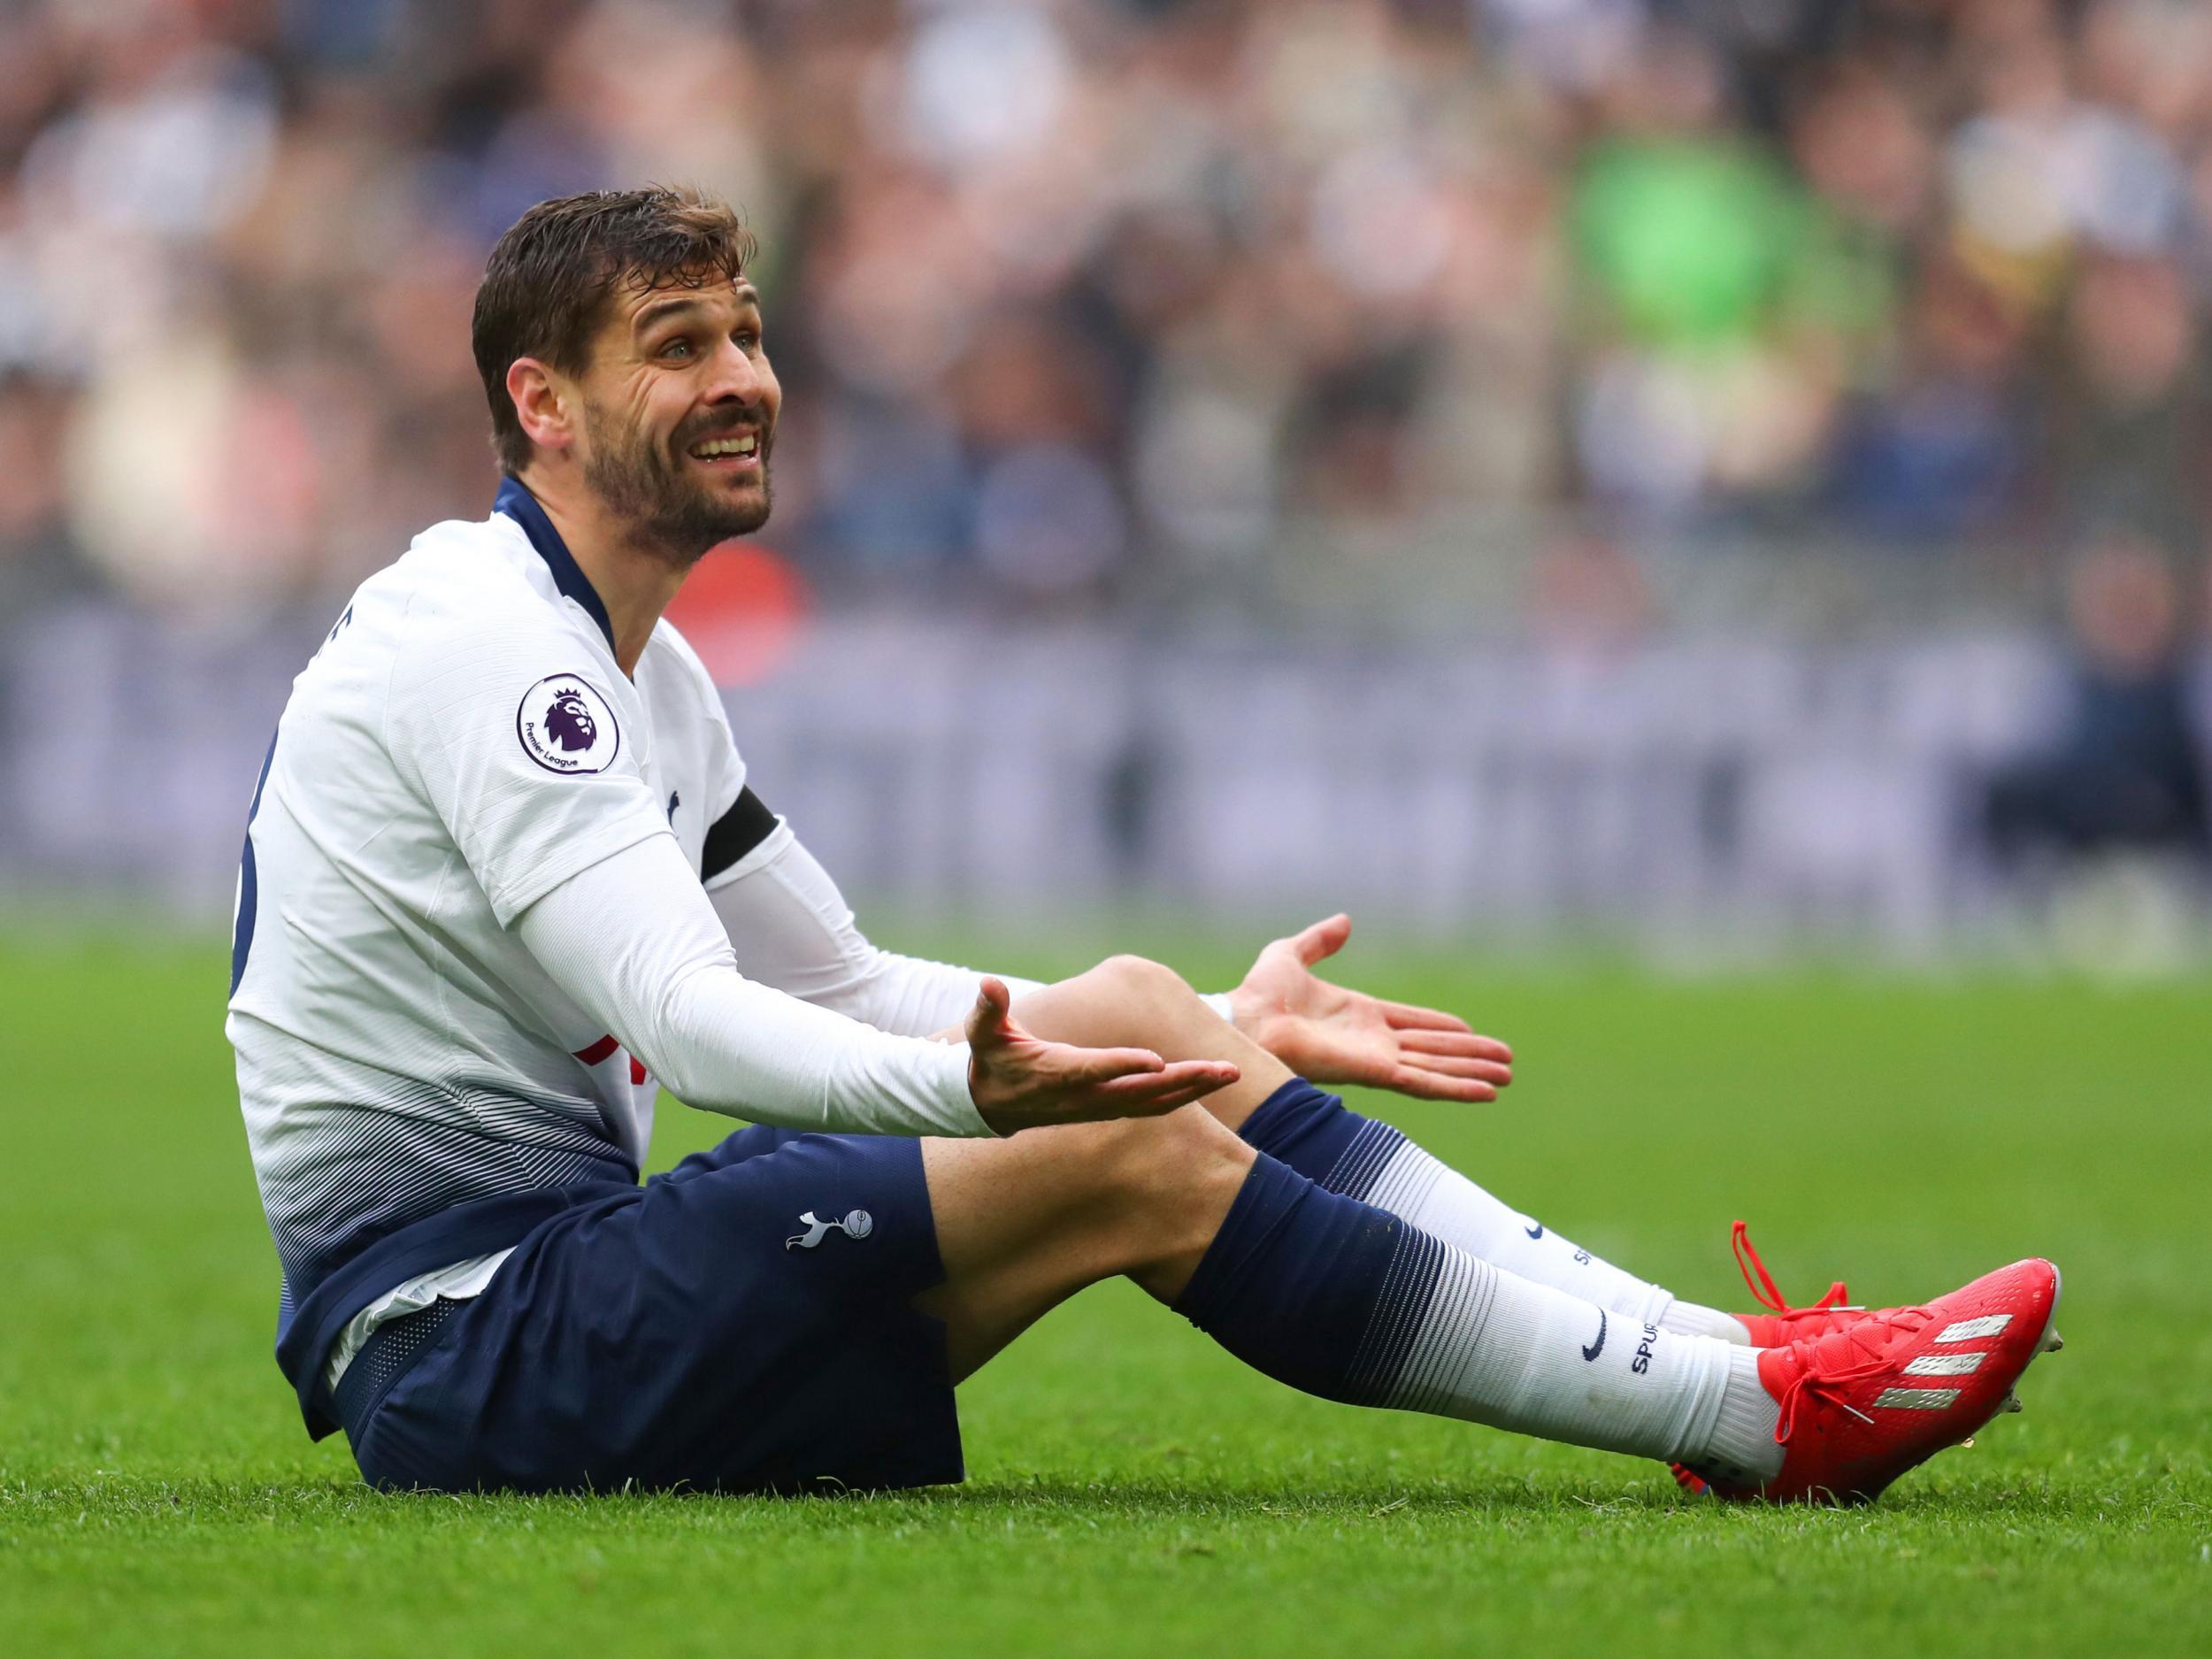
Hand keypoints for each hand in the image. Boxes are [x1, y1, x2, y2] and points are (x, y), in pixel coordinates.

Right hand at [965, 977, 1239, 1134]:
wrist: (991, 1106)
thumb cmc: (991, 1061)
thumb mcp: (984, 1034)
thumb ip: (989, 1009)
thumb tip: (989, 984)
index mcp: (1058, 1073)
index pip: (1096, 1070)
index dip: (1125, 1065)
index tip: (1157, 1060)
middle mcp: (1086, 1096)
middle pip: (1143, 1092)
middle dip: (1186, 1081)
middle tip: (1226, 1070)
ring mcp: (1100, 1107)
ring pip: (1156, 1102)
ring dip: (1195, 1089)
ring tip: (1231, 1073)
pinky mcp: (1109, 1109)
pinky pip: (1153, 1107)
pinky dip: (1183, 1096)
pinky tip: (1209, 1083)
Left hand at [1228, 914, 1511, 1102]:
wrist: (1247, 1018)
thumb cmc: (1259, 993)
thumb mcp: (1291, 955)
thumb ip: (1320, 941)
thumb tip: (1344, 921)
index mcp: (1359, 1015)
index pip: (1411, 1023)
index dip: (1441, 1028)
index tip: (1470, 1030)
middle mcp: (1373, 1041)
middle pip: (1433, 1049)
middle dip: (1469, 1055)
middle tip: (1506, 1060)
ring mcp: (1376, 1058)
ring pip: (1436, 1068)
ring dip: (1472, 1072)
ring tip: (1506, 1076)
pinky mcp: (1374, 1072)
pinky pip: (1423, 1082)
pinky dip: (1456, 1088)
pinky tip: (1486, 1091)